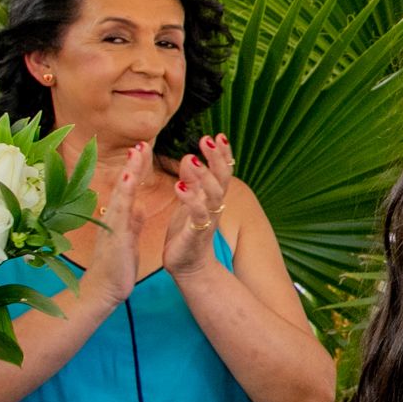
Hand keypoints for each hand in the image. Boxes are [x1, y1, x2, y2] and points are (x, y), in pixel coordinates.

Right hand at [87, 143, 150, 307]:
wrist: (103, 290)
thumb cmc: (116, 266)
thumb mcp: (127, 239)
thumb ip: (131, 221)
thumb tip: (137, 206)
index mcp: (119, 218)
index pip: (128, 189)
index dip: (136, 170)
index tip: (144, 150)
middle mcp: (112, 217)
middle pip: (123, 186)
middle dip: (132, 164)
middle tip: (142, 142)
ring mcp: (112, 226)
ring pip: (121, 196)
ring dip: (129, 174)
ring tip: (137, 154)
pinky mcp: (115, 237)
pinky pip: (121, 215)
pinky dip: (125, 198)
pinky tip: (129, 183)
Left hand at [166, 133, 232, 277]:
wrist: (189, 266)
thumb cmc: (187, 234)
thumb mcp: (187, 203)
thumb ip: (191, 181)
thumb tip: (189, 157)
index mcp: (211, 198)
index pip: (221, 172)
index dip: (222, 155)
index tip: (218, 134)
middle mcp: (214, 207)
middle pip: (221, 179)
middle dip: (216, 159)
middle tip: (208, 140)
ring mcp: (207, 220)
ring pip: (212, 195)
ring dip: (203, 176)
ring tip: (190, 158)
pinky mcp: (196, 233)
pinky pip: (197, 214)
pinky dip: (190, 200)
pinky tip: (180, 186)